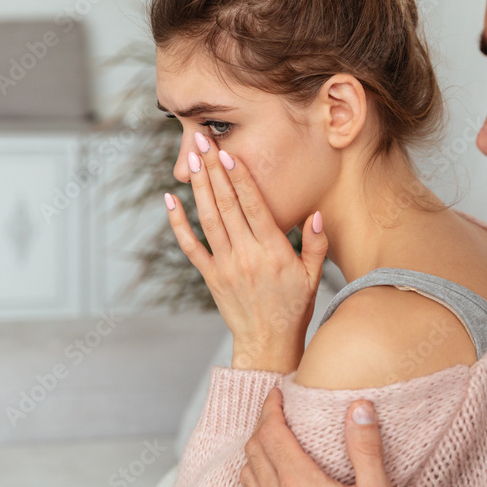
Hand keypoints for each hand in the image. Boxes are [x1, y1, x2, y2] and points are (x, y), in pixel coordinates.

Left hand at [165, 132, 327, 373]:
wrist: (268, 344)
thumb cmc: (294, 308)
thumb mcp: (312, 276)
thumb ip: (315, 244)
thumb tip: (315, 213)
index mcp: (273, 252)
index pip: (254, 207)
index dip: (239, 178)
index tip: (228, 153)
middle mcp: (247, 255)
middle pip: (227, 205)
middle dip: (213, 171)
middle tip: (202, 142)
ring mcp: (226, 266)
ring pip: (208, 220)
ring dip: (198, 188)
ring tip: (191, 160)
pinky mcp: (211, 276)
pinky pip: (191, 246)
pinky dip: (178, 223)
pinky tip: (171, 200)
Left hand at [239, 388, 399, 486]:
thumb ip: (366, 449)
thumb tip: (359, 407)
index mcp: (300, 483)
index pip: (272, 433)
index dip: (270, 407)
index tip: (277, 393)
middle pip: (254, 449)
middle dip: (263, 424)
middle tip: (277, 412)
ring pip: (245, 474)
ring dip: (254, 451)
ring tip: (271, 441)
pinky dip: (250, 482)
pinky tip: (263, 482)